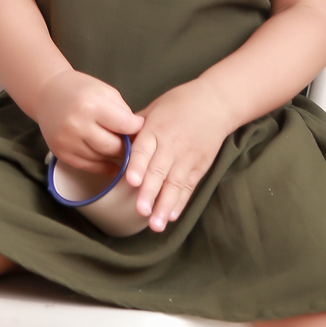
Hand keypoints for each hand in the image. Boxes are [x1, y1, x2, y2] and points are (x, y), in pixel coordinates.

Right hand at [35, 68, 142, 170]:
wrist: (47, 92)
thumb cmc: (81, 89)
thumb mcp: (106, 92)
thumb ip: (123, 113)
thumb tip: (139, 135)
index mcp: (91, 105)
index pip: (124, 126)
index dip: (137, 128)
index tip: (141, 128)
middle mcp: (77, 124)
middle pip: (114, 147)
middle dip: (127, 146)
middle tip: (134, 144)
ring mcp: (67, 140)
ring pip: (102, 159)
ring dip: (115, 157)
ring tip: (122, 150)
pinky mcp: (61, 152)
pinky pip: (88, 166)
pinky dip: (103, 166)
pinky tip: (111, 162)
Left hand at [124, 81, 230, 231]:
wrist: (215, 102)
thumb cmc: (178, 104)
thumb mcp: (153, 109)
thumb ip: (133, 128)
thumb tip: (110, 142)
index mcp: (156, 128)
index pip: (144, 149)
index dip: (137, 166)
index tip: (130, 181)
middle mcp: (172, 144)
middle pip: (159, 171)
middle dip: (150, 192)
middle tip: (140, 211)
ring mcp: (187, 157)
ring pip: (175, 184)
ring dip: (165, 205)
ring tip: (156, 224)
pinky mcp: (199, 166)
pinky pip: (189, 187)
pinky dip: (180, 202)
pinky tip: (172, 216)